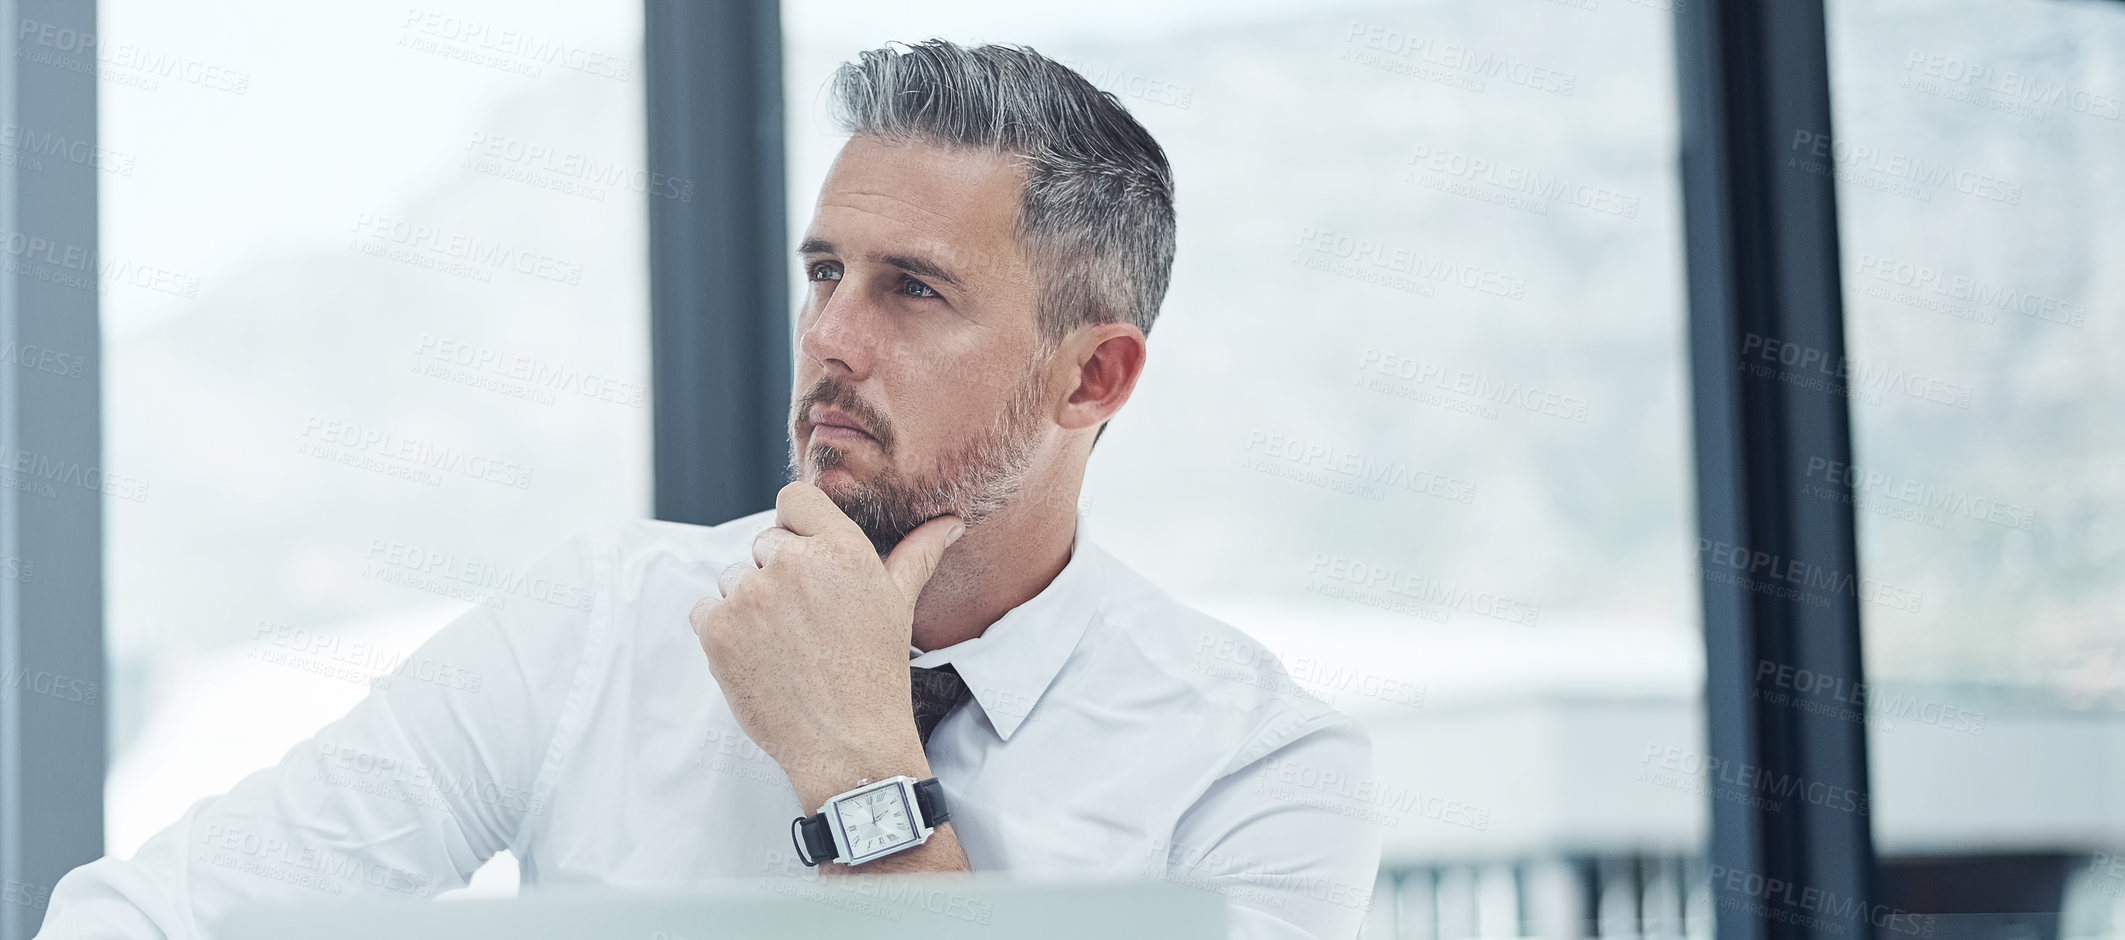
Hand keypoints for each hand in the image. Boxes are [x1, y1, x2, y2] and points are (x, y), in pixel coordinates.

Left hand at [689, 481, 963, 799]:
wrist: (846, 743)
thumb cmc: (876, 674)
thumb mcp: (898, 605)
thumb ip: (916, 555)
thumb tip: (948, 524)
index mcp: (840, 548)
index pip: (794, 499)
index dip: (796, 528)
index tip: (806, 561)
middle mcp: (792, 562)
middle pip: (764, 543)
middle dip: (778, 575)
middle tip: (805, 621)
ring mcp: (750, 595)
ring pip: (734, 577)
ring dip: (749, 604)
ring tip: (784, 644)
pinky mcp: (717, 629)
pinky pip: (706, 610)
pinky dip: (723, 632)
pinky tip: (758, 657)